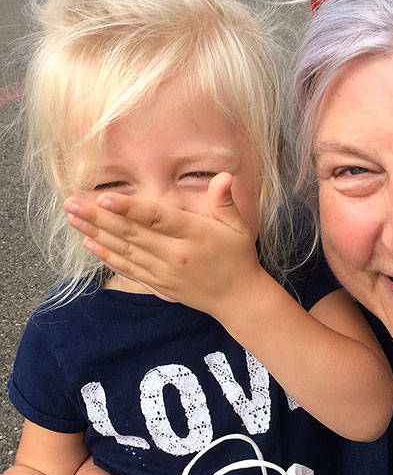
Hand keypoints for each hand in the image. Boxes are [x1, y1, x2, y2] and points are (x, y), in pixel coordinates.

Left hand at [63, 173, 266, 320]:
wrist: (238, 299)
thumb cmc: (239, 257)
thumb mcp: (239, 227)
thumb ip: (225, 201)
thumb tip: (223, 176)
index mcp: (194, 235)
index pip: (157, 219)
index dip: (130, 209)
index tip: (105, 198)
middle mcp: (176, 254)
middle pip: (132, 233)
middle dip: (98, 216)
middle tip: (70, 202)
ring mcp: (165, 272)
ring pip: (124, 250)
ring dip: (95, 232)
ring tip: (72, 217)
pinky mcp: (159, 284)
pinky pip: (128, 268)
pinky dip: (107, 255)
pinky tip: (89, 242)